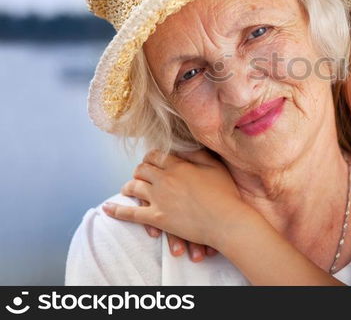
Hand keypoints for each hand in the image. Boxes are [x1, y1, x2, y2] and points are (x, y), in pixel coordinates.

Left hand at [102, 149, 252, 249]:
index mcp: (179, 165)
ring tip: (128, 189)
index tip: (153, 161)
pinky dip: (117, 210)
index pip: (155, 155)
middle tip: (141, 175)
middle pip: (142, 169)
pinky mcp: (157, 218)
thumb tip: (182, 147)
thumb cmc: (225, 194)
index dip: (151, 157)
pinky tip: (108, 208)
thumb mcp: (215, 166)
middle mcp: (165, 179)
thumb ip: (197, 154)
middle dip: (140, 170)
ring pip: (134, 187)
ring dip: (129, 186)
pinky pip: (131, 214)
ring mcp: (159, 198)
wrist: (225, 221)